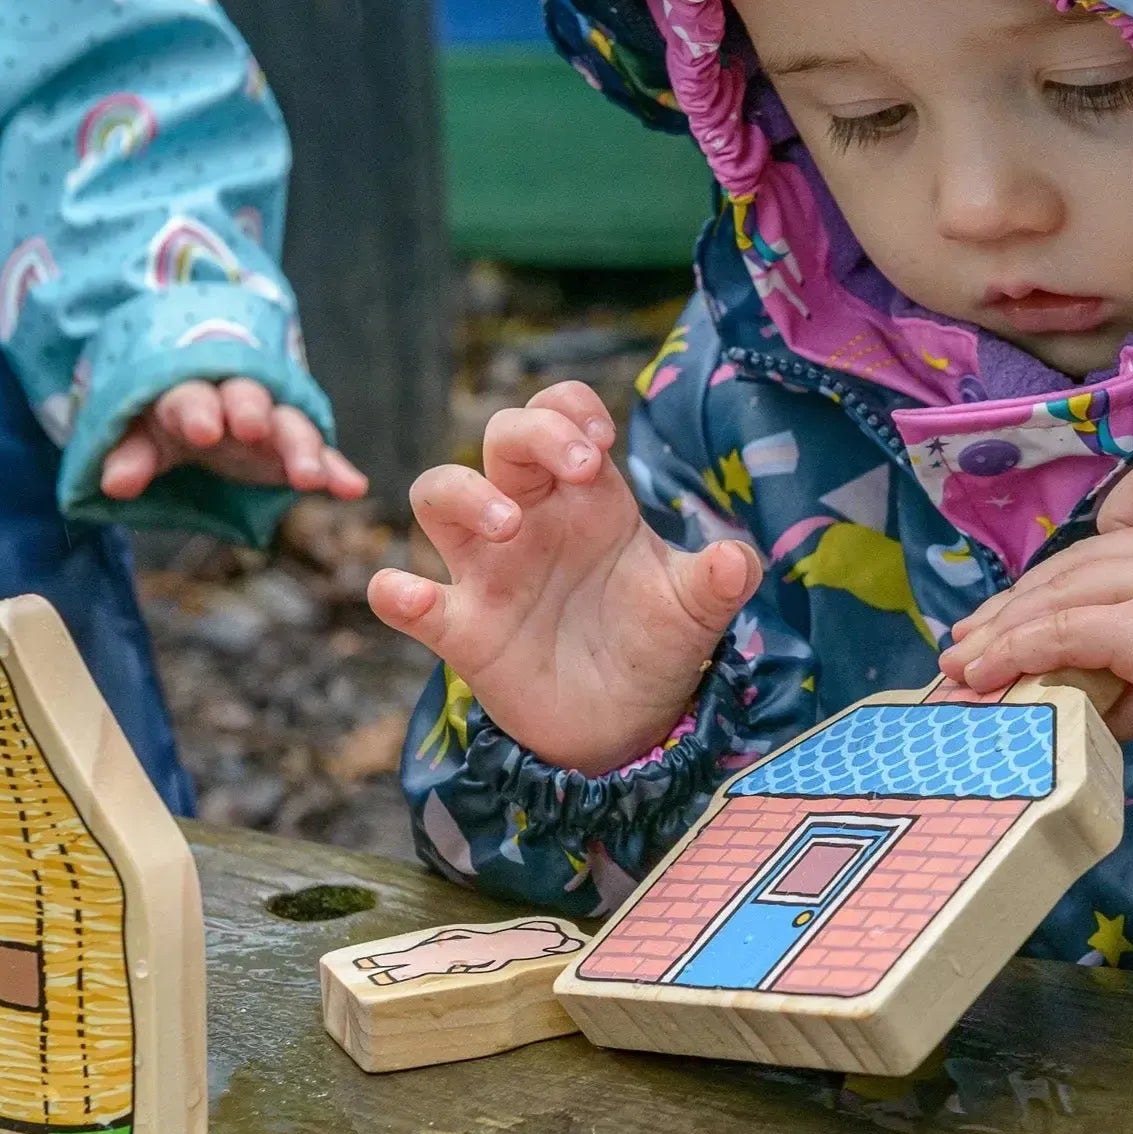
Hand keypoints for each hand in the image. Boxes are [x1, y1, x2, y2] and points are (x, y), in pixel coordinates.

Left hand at [100, 378, 367, 500]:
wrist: (204, 398)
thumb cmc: (166, 419)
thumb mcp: (142, 435)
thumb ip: (130, 456)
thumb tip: (113, 484)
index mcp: (189, 391)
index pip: (191, 396)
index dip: (197, 411)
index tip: (203, 431)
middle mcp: (235, 399)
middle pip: (247, 397)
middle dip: (250, 410)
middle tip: (253, 428)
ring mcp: (272, 421)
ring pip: (289, 425)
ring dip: (301, 447)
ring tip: (308, 477)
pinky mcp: (295, 447)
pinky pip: (322, 455)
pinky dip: (336, 470)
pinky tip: (351, 487)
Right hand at [367, 381, 762, 773]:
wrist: (628, 723)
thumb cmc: (654, 644)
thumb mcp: (695, 611)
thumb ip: (718, 581)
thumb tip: (735, 560)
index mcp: (587, 499)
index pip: (558, 414)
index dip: (570, 409)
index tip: (602, 442)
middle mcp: (531, 520)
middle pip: (500, 435)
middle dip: (533, 433)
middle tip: (581, 469)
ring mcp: (490, 572)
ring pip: (437, 494)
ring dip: (465, 495)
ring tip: (510, 527)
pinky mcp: (464, 630)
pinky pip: (410, 603)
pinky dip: (397, 594)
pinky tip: (408, 594)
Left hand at [936, 457, 1132, 755]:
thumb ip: (1122, 658)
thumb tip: (1047, 680)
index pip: (1131, 506)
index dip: (1074, 549)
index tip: (1032, 593)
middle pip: (1077, 561)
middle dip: (1014, 604)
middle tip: (966, 638)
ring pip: (1063, 593)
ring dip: (1002, 630)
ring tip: (963, 662)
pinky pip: (1066, 631)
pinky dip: (1017, 651)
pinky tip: (987, 672)